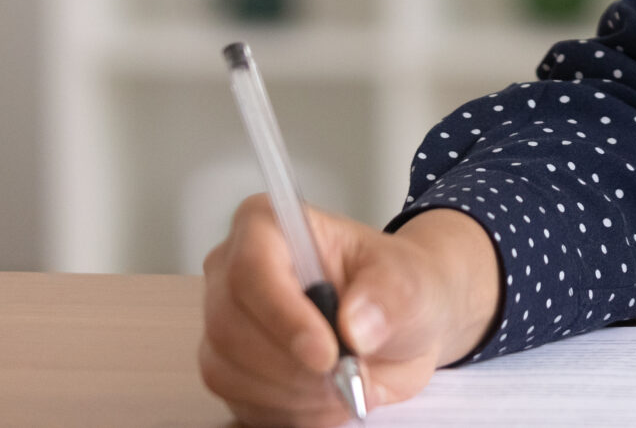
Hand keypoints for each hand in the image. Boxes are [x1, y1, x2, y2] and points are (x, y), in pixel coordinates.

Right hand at [200, 200, 499, 425]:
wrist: (401, 327)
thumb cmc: (400, 287)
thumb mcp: (412, 280)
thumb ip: (390, 296)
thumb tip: (356, 325)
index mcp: (269, 226)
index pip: (252, 267)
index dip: (284, 316)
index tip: (327, 353)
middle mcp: (232, 273)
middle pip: (230, 327)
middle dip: (293, 365)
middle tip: (346, 376)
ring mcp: (224, 325)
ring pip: (228, 372)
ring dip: (294, 393)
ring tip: (345, 383)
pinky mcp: (229, 372)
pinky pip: (240, 404)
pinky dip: (290, 411)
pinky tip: (328, 397)